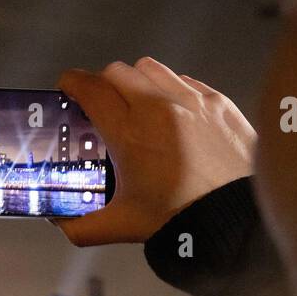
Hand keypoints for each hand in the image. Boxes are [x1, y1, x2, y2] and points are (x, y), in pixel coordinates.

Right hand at [52, 58, 256, 245]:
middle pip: (116, 72)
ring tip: (137, 103)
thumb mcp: (121, 225)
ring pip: (150, 68)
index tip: (68, 87)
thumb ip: (81, 226)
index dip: (72, 83)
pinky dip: (171, 88)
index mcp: (129, 134)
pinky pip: (184, 79)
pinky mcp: (217, 102)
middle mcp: (157, 108)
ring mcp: (191, 101)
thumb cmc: (183, 219)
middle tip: (101, 103)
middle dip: (103, 84)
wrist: (236, 220)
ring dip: (136, 81)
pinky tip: (171, 111)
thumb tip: (60, 224)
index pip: (91, 89)